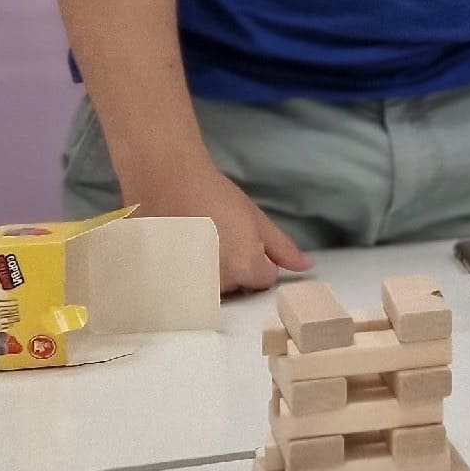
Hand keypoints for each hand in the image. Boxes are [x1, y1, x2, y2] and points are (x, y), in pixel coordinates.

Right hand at [121, 155, 313, 297]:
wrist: (165, 179)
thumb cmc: (213, 194)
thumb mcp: (255, 217)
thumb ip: (281, 247)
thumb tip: (306, 266)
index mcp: (246, 267)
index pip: (264, 279)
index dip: (257, 260)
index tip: (240, 241)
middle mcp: (219, 283)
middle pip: (236, 288)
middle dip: (233, 270)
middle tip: (217, 239)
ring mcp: (189, 286)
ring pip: (210, 290)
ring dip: (208, 275)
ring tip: (195, 244)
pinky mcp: (163, 283)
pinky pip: (183, 289)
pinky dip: (183, 276)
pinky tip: (177, 253)